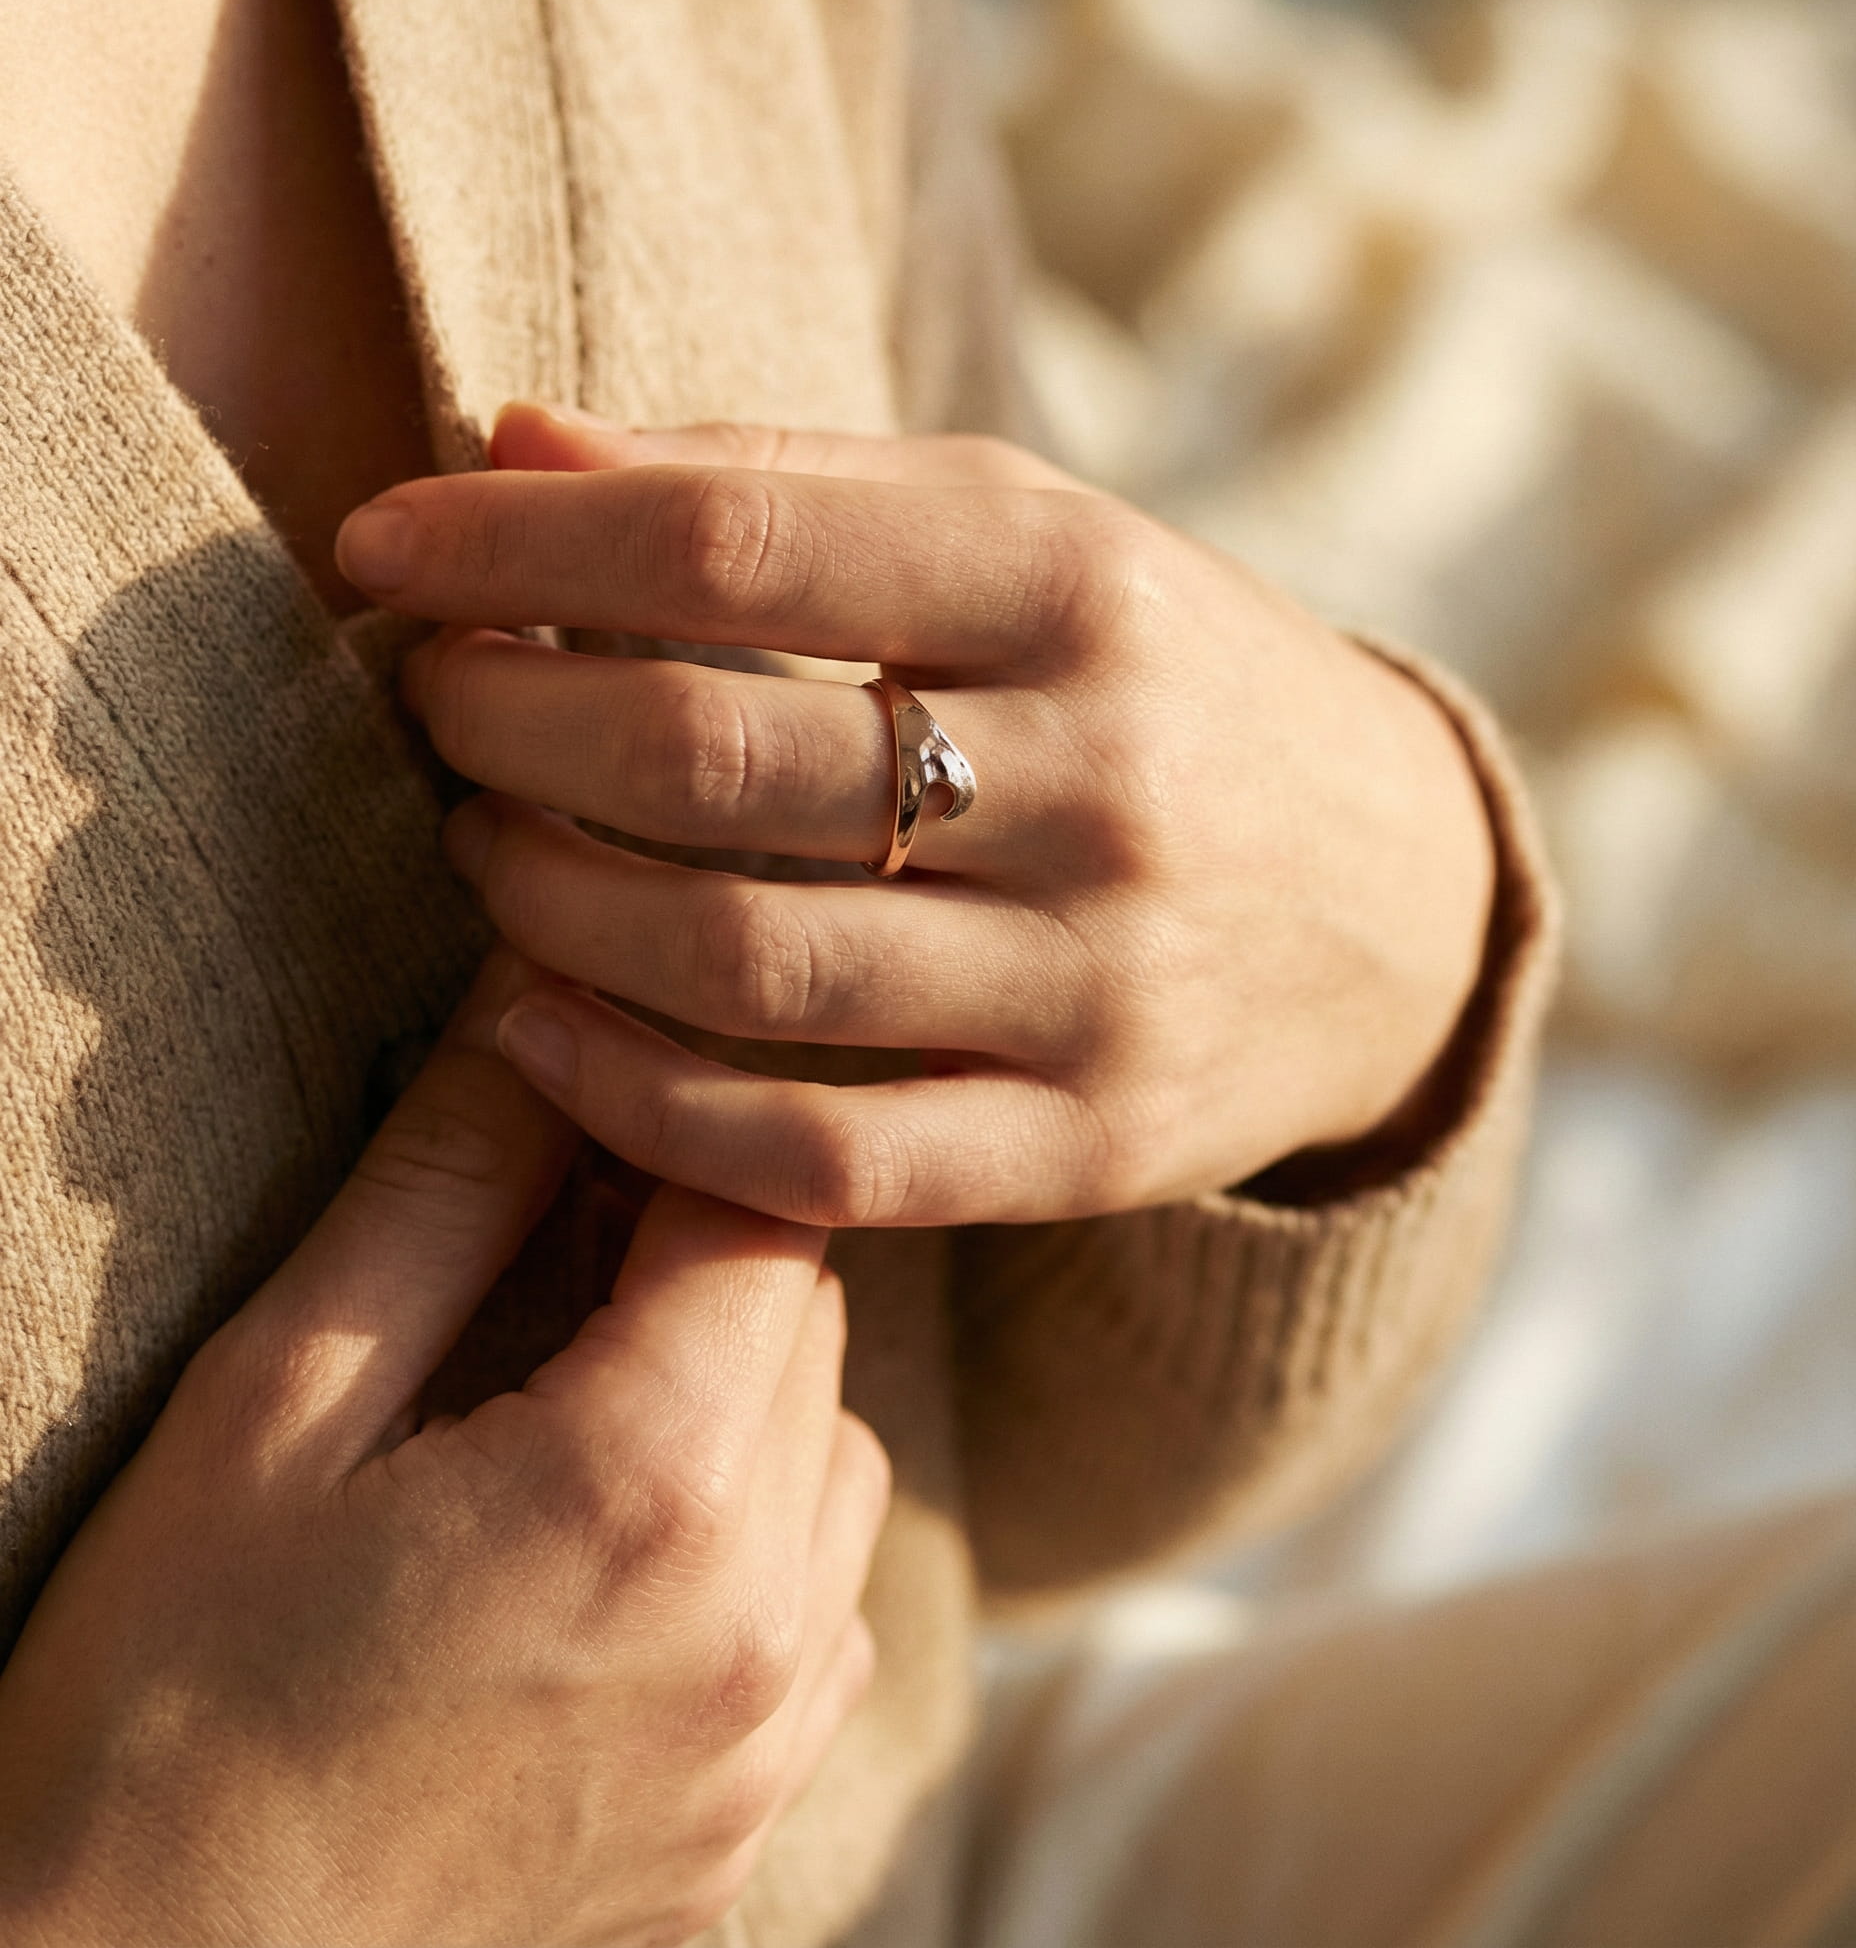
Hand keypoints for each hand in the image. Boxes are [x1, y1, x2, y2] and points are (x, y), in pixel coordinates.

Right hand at [0, 953, 888, 1947]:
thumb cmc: (160, 1708)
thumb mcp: (277, 1405)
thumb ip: (446, 1186)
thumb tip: (537, 1007)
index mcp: (653, 1489)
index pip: (764, 1208)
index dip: (678, 1123)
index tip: (585, 1096)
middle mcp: (760, 1621)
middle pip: (810, 1325)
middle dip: (696, 1248)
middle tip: (544, 1238)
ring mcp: (767, 1744)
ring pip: (835, 1458)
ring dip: (737, 1388)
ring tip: (564, 1399)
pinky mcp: (744, 1831)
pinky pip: (818, 1609)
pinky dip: (751, 1538)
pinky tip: (603, 1553)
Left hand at [337, 409, 1495, 1226]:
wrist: (1399, 904)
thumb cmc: (1156, 677)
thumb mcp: (1021, 532)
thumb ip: (777, 482)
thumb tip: (512, 438)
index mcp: (1083, 588)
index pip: (732, 546)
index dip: (514, 542)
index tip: (383, 543)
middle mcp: (1108, 786)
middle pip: (713, 760)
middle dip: (508, 722)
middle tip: (436, 699)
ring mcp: (1103, 985)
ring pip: (743, 966)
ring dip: (546, 904)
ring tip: (486, 843)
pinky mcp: (1088, 1145)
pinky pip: (815, 1154)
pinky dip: (635, 1099)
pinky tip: (537, 1031)